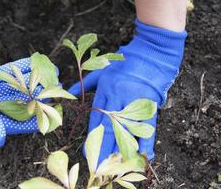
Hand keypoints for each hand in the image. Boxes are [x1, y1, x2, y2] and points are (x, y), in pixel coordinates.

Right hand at [0, 34, 55, 146]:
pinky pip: (3, 76)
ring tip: (50, 71)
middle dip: (36, 95)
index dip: (33, 117)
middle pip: (15, 104)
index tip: (54, 111)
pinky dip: (17, 70)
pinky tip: (32, 63)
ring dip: (31, 80)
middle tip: (56, 86)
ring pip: (12, 88)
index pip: (10, 122)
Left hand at [69, 20, 186, 162]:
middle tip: (98, 164)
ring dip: (121, 149)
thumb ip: (85, 83)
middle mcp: (118, 98)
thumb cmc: (124, 63)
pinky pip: (147, 127)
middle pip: (108, 128)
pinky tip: (141, 155)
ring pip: (126, 130)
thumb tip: (69, 91)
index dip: (92, 137)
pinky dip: (144, 142)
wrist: (151, 56)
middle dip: (103, 148)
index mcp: (105, 90)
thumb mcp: (101, 70)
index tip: (87, 151)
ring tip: (115, 164)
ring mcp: (134, 103)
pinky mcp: (150, 106)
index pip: (96, 119)